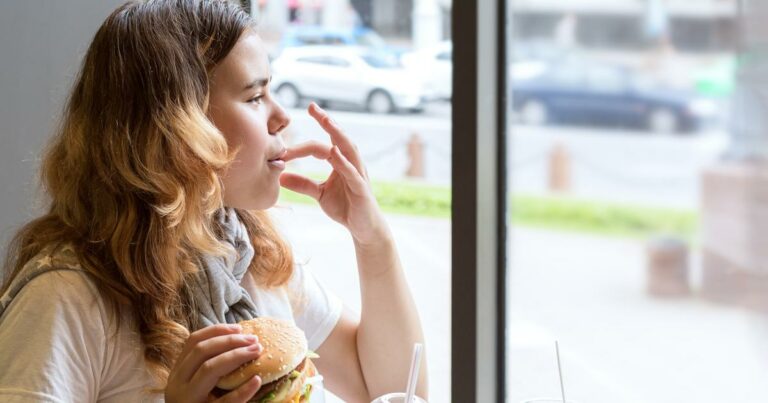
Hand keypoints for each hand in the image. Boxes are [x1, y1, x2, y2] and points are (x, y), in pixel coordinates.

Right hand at [165, 324, 263, 402]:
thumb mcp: (196, 386)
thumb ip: (208, 367)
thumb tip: (238, 340)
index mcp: (177, 374)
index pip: (192, 341)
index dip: (217, 330)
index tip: (240, 328)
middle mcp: (177, 385)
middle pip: (202, 351)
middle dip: (231, 341)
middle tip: (254, 341)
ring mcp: (188, 401)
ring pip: (210, 369)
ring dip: (237, 356)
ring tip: (257, 352)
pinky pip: (225, 402)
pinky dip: (242, 390)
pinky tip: (257, 381)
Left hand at [279, 103, 390, 245]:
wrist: (364, 228)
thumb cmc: (345, 207)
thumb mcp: (320, 194)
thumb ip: (303, 184)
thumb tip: (281, 177)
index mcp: (340, 162)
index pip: (320, 146)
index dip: (301, 146)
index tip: (283, 146)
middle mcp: (351, 163)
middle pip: (338, 138)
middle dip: (327, 121)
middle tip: (313, 107)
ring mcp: (358, 174)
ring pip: (349, 149)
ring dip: (338, 134)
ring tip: (326, 121)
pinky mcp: (362, 188)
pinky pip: (353, 172)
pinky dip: (344, 162)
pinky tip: (334, 153)